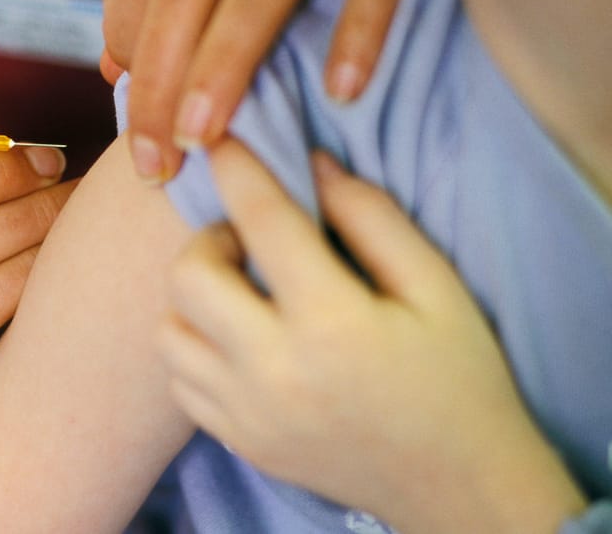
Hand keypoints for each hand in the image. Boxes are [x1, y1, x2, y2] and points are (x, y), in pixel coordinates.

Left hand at [156, 141, 586, 533]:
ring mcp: (247, 413)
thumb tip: (310, 164)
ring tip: (239, 293)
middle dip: (210, 239)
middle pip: (189, 275)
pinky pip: (180, 379)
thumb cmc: (456, 377)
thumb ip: (372, 218)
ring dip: (194, 297)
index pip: (262, 221)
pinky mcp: (237, 441)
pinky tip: (236, 340)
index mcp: (332, 322)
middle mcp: (274, 369)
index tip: (223, 139)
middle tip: (248, 241)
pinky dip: (195, 348)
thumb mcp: (437, 287)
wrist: (458, 487)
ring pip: (168, 330)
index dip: (238, 167)